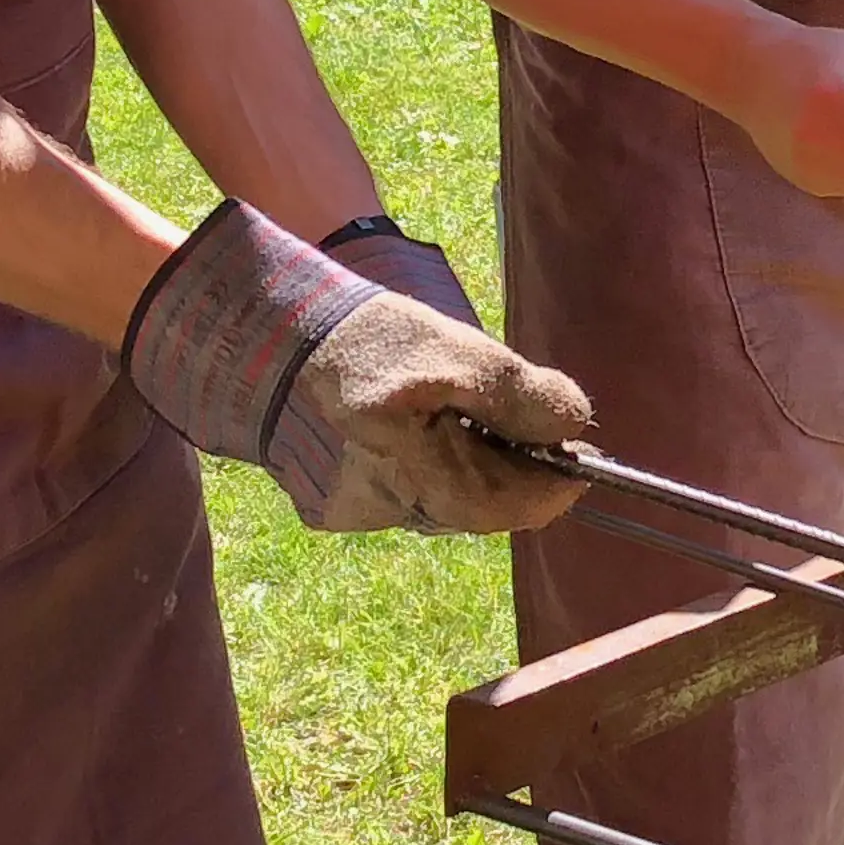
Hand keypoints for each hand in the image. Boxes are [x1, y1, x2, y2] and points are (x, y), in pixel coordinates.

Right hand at [127, 201, 591, 533]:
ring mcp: (352, 511)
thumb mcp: (452, 349)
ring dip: (468, 463)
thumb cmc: (363, 336)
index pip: (511, 509)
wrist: (263, 332)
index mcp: (410, 470)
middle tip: (525, 420)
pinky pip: (404, 493)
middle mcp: (381, 507)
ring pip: (442, 500)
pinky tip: (413, 421)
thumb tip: (573, 428)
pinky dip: (426, 463)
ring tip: (457, 408)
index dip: (555, 483)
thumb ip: (516, 392)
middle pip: (477, 506)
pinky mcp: (330, 505)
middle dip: (509, 467)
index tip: (580, 454)